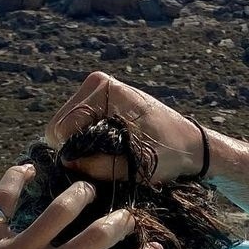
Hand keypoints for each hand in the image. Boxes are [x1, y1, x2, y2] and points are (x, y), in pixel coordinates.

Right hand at [46, 71, 206, 183]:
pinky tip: (109, 149)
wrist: (189, 143)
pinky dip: (87, 143)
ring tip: (110, 155)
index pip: (62, 127)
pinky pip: (75, 129)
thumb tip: (68, 162)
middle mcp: (97, 83)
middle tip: (105, 161)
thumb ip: (102, 165)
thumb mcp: (138, 165)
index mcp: (104, 89)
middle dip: (76, 149)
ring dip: (82, 148)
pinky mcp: (98, 103)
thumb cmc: (168, 153)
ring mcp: (96, 91)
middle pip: (58, 127)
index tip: (98, 165)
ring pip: (64, 130)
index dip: (73, 153)